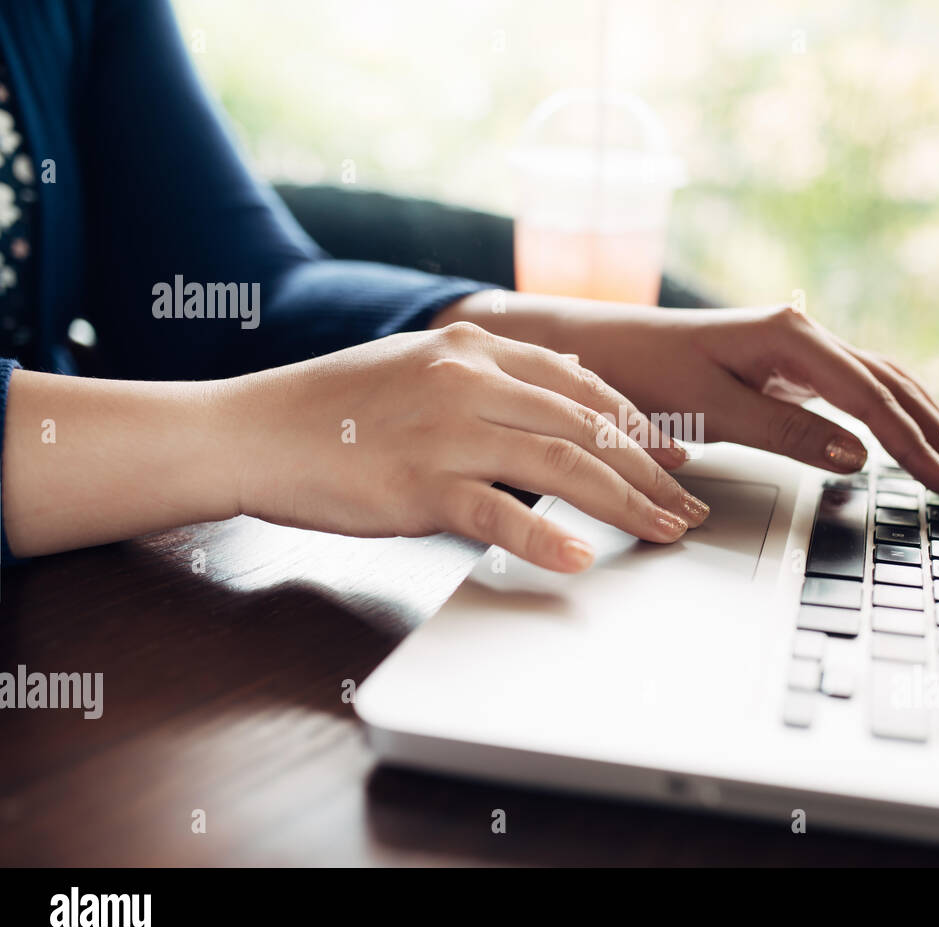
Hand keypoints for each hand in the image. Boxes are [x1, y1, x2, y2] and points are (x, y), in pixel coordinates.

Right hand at [226, 322, 709, 571]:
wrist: (249, 429)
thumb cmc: (332, 407)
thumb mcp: (419, 366)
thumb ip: (492, 374)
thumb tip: (568, 380)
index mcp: (474, 351)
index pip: (582, 387)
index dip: (638, 425)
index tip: (674, 457)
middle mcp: (469, 382)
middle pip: (587, 428)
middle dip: (649, 473)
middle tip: (687, 507)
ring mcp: (446, 432)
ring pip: (562, 466)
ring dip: (625, 504)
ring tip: (664, 533)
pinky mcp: (419, 484)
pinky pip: (499, 513)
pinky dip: (545, 539)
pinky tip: (579, 560)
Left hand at [441, 295, 938, 498]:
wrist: (595, 347)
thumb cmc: (640, 372)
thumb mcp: (707, 408)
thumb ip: (784, 429)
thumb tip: (857, 455)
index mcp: (791, 337)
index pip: (874, 399)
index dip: (919, 446)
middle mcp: (803, 333)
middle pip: (892, 388)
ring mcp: (798, 347)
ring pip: (882, 383)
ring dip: (926, 424)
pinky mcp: (787, 364)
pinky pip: (858, 387)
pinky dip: (894, 413)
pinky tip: (912, 432)